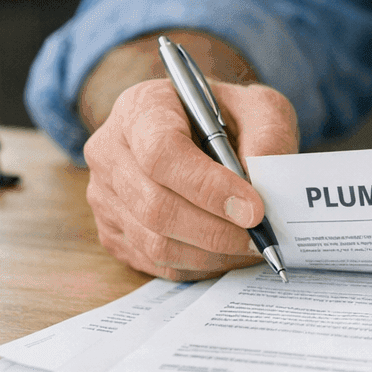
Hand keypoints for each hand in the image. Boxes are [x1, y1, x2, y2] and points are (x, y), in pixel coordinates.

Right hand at [82, 78, 298, 280]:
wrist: (196, 129)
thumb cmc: (227, 116)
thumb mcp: (258, 107)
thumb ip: (267, 137)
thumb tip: (263, 185)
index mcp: (142, 107)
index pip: (162, 153)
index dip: (208, 187)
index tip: (254, 209)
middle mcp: (110, 150)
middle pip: (155, 205)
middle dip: (216, 230)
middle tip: (259, 238)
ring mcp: (104, 193)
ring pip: (154, 241)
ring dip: (210, 253)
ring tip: (249, 247)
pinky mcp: (110, 229)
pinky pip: (154, 261)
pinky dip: (197, 264)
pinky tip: (226, 252)